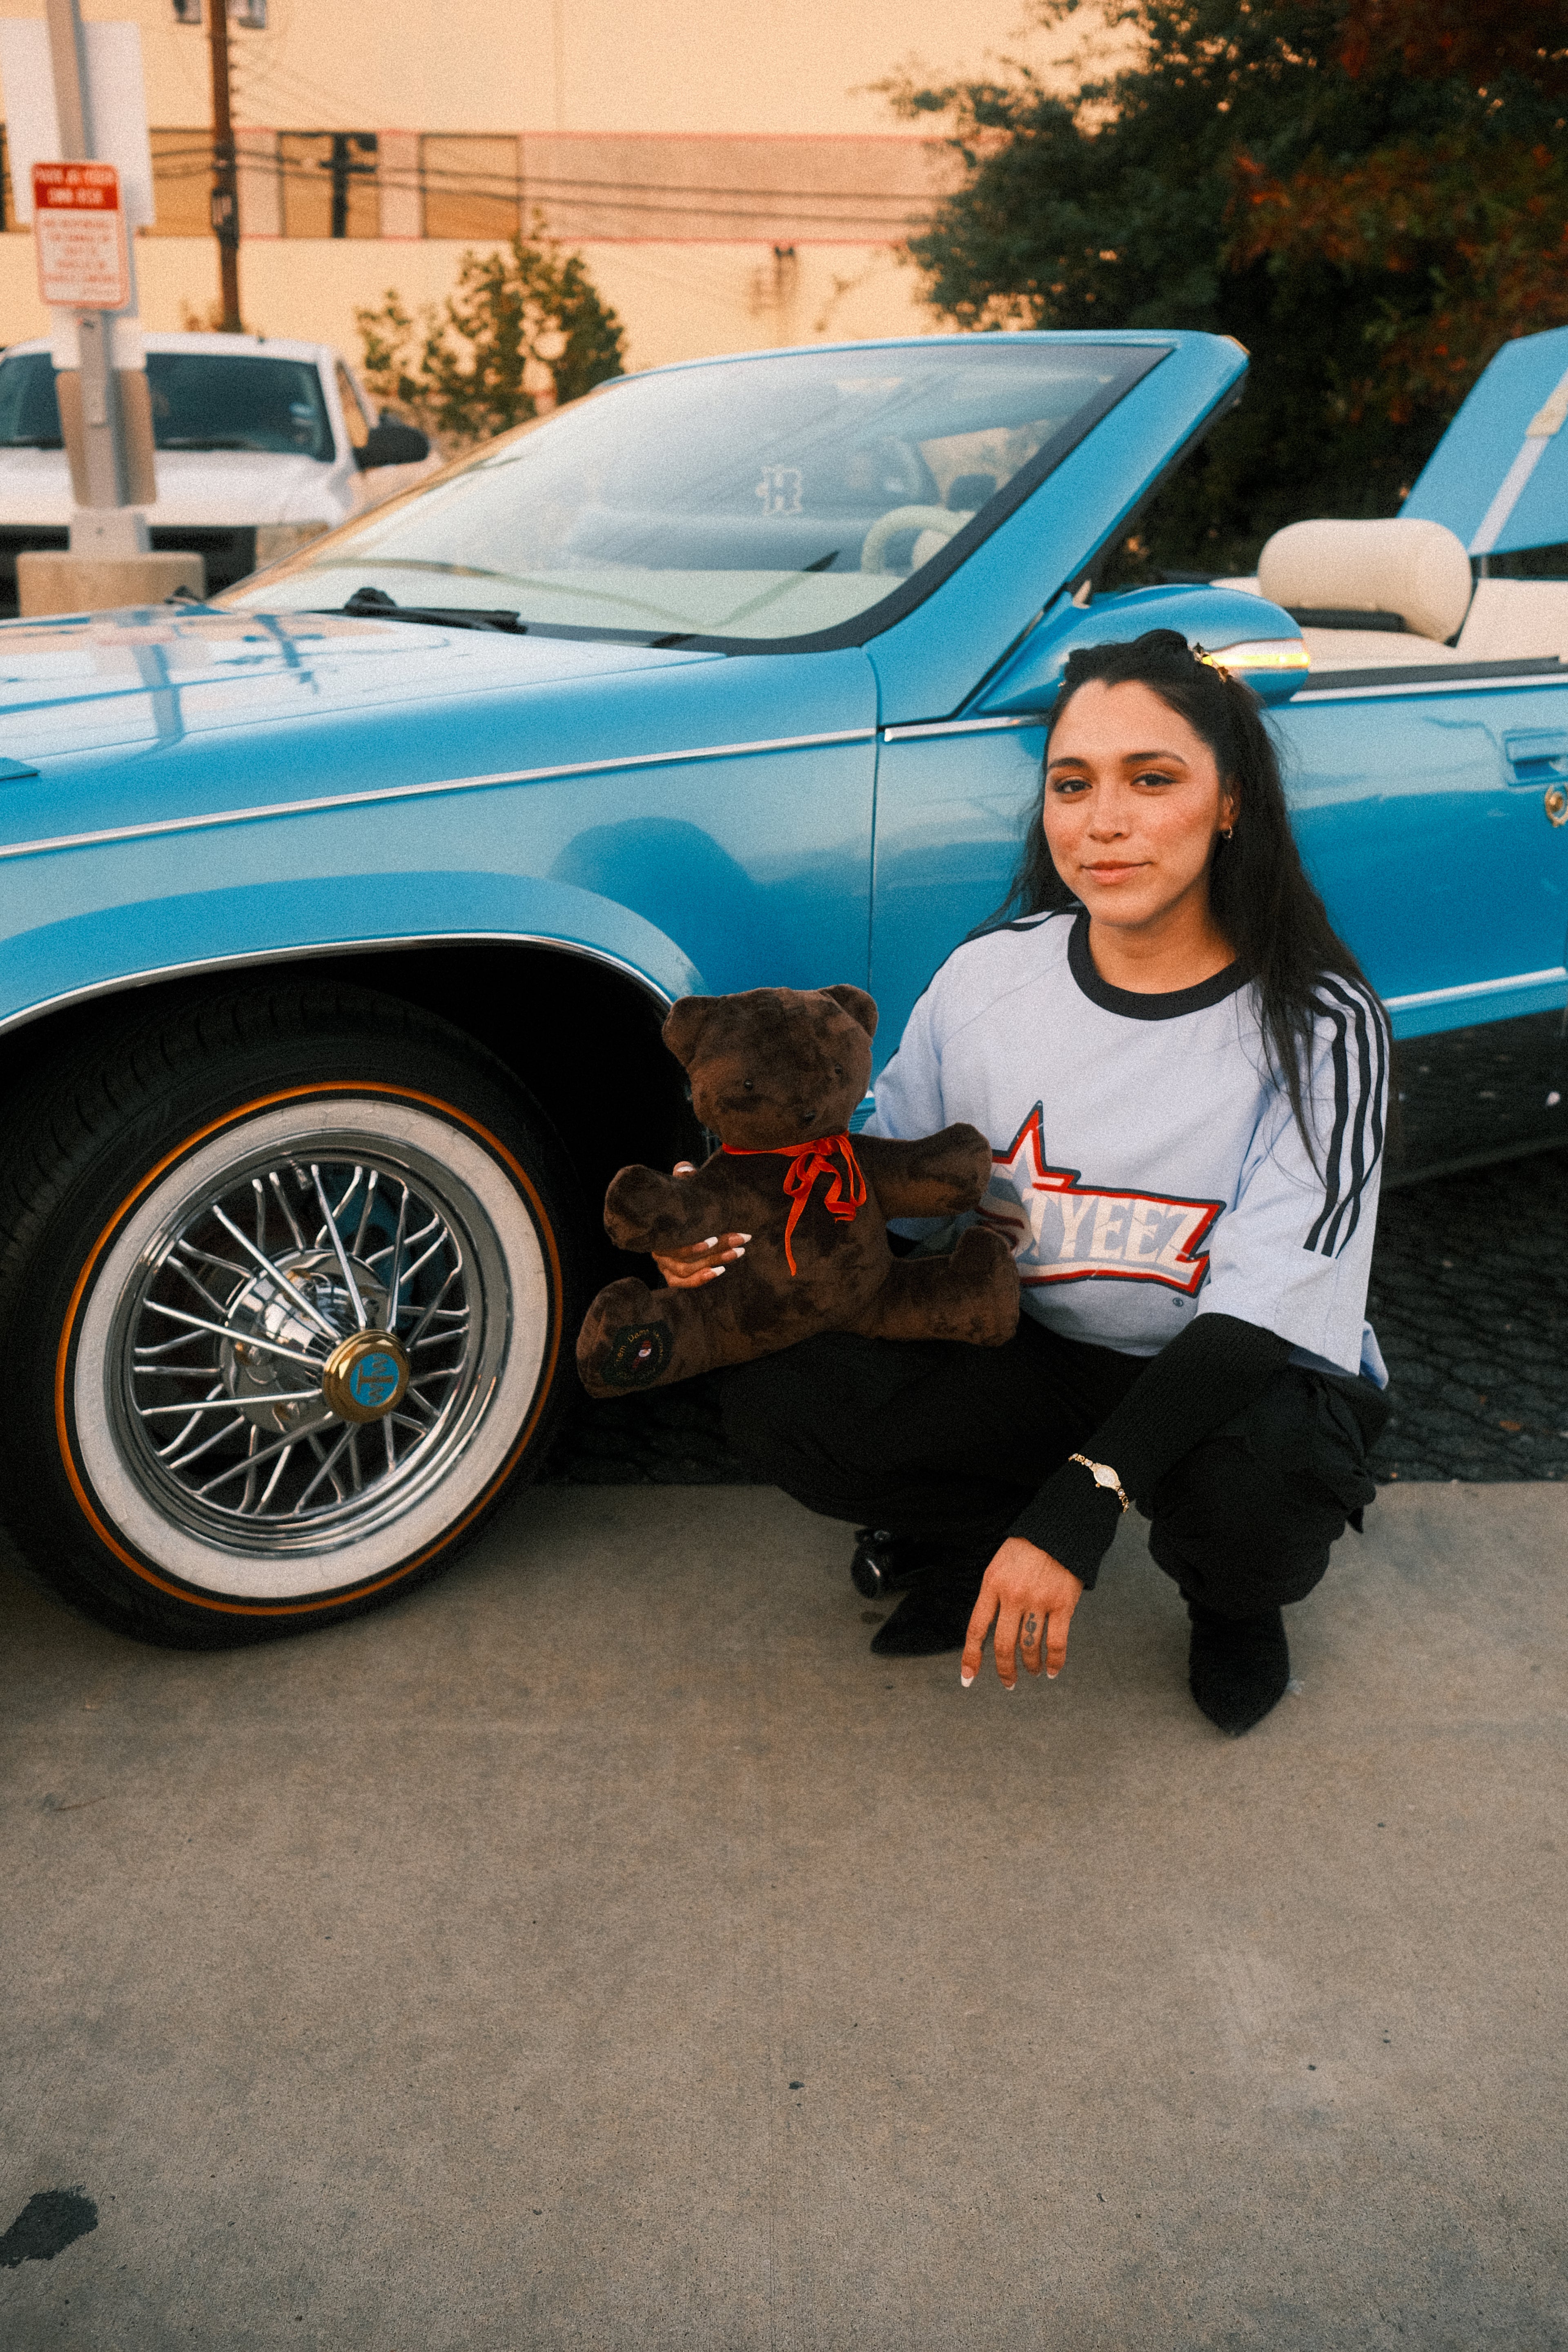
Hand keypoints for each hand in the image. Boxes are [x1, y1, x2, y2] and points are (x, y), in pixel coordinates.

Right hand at [651, 1163, 749, 1289]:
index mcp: (659, 1230)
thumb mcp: (682, 1186)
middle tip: (742, 1238)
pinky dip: (699, 1279)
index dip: (693, 1244)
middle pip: (684, 1257)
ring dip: (714, 1261)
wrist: (680, 1215)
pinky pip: (681, 1283)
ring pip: (686, 1269)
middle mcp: (658, 1250)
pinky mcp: (671, 1275)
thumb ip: (683, 1176)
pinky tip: (720, 1271)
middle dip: (716, 1248)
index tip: (715, 1237)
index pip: (674, 1242)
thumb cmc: (682, 1201)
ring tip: (738, 1252)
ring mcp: (664, 1264)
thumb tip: (686, 1170)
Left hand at [961, 1536, 1082, 1690]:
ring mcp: (1038, 1601)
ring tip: (1032, 1672)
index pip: (977, 1628)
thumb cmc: (1028, 1547)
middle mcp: (1013, 1596)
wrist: (1060, 1528)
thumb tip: (989, 1630)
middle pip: (1003, 1644)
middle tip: (1009, 1683)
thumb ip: (993, 1595)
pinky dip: (1054, 1661)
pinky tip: (1052, 1670)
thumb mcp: (999, 1566)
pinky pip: (1057, 1642)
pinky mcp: (1063, 1604)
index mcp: (992, 1584)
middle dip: (1005, 1670)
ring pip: (1029, 1647)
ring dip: (1030, 1666)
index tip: (968, 1677)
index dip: (971, 1657)